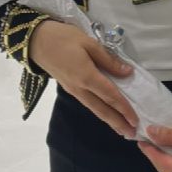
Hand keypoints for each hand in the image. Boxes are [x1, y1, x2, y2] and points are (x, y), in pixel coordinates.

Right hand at [27, 20, 138, 137]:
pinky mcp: (69, 88)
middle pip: (102, 109)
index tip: (136, 119)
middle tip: (132, 134)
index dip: (124, 109)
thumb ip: (108, 60)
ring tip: (122, 129)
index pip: (110, 96)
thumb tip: (127, 72)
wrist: (36, 41)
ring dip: (109, 120)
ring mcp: (73, 90)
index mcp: (87, 77)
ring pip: (94, 109)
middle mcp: (80, 88)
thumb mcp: (89, 43)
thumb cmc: (63, 38)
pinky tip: (106, 114)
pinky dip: (100, 112)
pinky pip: (88, 104)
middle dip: (118, 122)